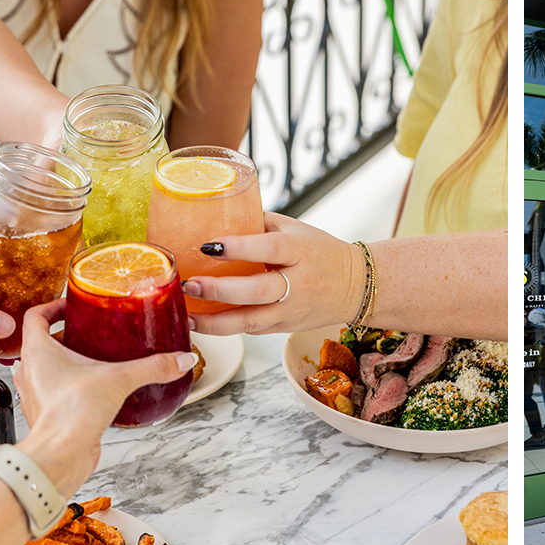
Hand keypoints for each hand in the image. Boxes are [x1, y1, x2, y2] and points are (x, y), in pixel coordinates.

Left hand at [10, 299, 199, 498]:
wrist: (60, 454)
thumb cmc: (70, 414)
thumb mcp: (119, 379)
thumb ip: (153, 367)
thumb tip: (179, 360)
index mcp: (38, 352)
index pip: (36, 316)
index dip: (53, 307)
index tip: (72, 305)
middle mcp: (31, 371)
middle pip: (44, 342)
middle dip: (69, 335)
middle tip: (93, 332)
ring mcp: (36, 394)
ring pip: (48, 368)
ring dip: (69, 362)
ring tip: (98, 361)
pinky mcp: (48, 414)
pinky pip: (57, 392)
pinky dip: (73, 386)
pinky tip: (97, 391)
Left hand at [182, 213, 359, 335]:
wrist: (357, 286)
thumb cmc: (320, 252)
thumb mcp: (296, 230)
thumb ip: (259, 224)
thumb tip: (216, 214)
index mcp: (301, 251)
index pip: (270, 248)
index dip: (239, 247)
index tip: (208, 245)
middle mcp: (298, 283)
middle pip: (257, 291)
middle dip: (220, 290)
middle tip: (190, 284)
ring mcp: (293, 310)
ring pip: (251, 321)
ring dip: (214, 322)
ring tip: (187, 315)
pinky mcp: (286, 327)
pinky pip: (252, 330)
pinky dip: (225, 328)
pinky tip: (202, 323)